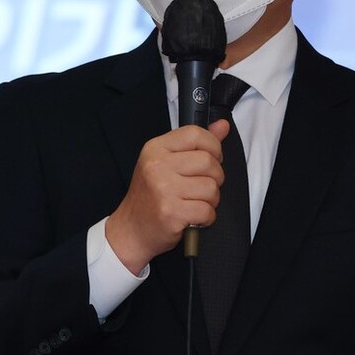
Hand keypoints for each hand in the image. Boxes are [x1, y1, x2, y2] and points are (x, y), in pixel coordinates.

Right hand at [105, 120, 229, 274]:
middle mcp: (157, 166)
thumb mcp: (166, 162)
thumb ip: (195, 143)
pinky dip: (206, 217)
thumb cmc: (150, 196)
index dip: (212, 146)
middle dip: (214, 177)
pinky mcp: (171, 212)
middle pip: (208, 162)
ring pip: (211, 188)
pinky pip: (207, 210)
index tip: (211, 158)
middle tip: (200, 186)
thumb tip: (222, 126)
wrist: (131, 229)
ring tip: (194, 202)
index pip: (195, 134)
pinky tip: (193, 217)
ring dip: (210, 200)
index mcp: (155, 149)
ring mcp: (163, 189)